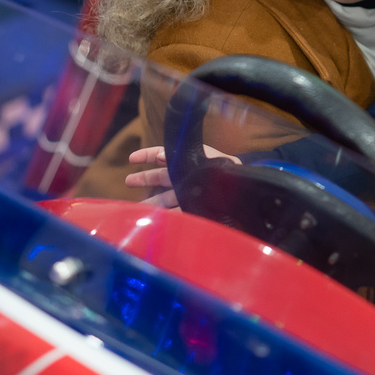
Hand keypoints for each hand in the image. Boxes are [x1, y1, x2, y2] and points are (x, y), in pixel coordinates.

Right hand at [125, 145, 240, 208]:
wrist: (247, 199)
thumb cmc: (234, 177)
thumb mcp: (213, 161)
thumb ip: (188, 156)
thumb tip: (161, 153)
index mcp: (193, 163)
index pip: (167, 155)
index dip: (149, 155)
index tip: (132, 158)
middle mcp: (190, 178)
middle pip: (162, 177)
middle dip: (145, 179)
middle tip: (128, 181)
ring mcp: (191, 195)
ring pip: (165, 198)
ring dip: (151, 203)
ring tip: (135, 209)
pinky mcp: (194, 211)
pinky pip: (174, 213)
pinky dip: (163, 217)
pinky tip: (152, 220)